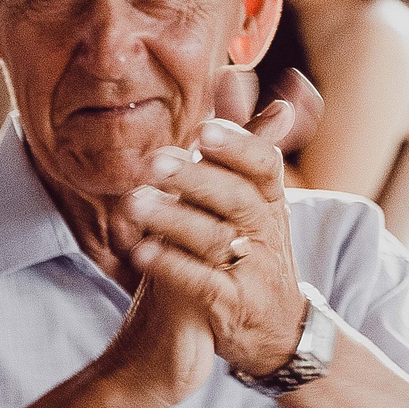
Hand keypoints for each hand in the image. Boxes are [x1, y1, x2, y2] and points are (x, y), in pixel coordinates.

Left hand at [120, 86, 322, 386]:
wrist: (277, 330)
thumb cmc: (254, 251)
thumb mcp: (252, 196)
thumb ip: (238, 141)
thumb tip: (234, 77)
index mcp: (269, 200)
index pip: (263, 165)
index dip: (238, 146)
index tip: (204, 129)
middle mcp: (266, 231)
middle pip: (235, 198)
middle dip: (196, 178)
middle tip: (153, 162)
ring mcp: (251, 270)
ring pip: (214, 239)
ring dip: (172, 219)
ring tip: (132, 204)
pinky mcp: (231, 306)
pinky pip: (201, 284)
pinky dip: (171, 266)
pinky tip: (138, 252)